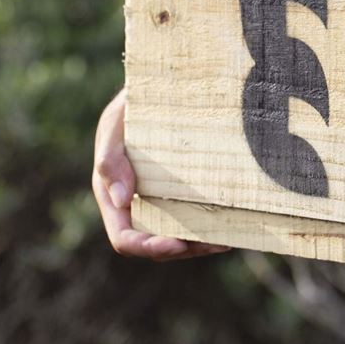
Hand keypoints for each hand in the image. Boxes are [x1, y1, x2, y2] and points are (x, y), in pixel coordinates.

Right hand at [92, 89, 229, 259]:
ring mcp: (160, 202)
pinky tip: (233, 225)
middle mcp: (137, 207)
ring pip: (179, 237)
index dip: (148, 247)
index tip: (177, 243)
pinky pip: (194, 219)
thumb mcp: (114, 125)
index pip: (125, 238)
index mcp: (114, 198)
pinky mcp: (181, 194)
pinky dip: (211, 226)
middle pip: (157, 244)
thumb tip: (122, 201)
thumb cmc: (130, 108)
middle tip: (216, 243)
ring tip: (228, 238)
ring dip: (202, 243)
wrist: (156, 94)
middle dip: (185, 249)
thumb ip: (111, 159)